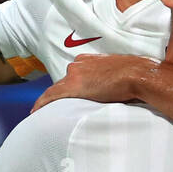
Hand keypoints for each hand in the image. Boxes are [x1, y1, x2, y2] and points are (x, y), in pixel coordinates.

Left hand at [31, 54, 156, 111]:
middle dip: (59, 94)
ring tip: (40, 111)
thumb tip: (117, 88)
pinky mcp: (73, 86)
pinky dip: (42, 104)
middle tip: (54, 108)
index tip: (66, 94)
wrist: (136, 74)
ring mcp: (74, 74)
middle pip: (63, 82)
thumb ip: (112, 78)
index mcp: (90, 60)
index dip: (69, 85)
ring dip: (48, 100)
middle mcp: (79, 64)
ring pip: (55, 89)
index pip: (74, 74)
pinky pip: (51, 96)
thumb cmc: (136, 75)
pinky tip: (35, 112)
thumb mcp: (121, 72)